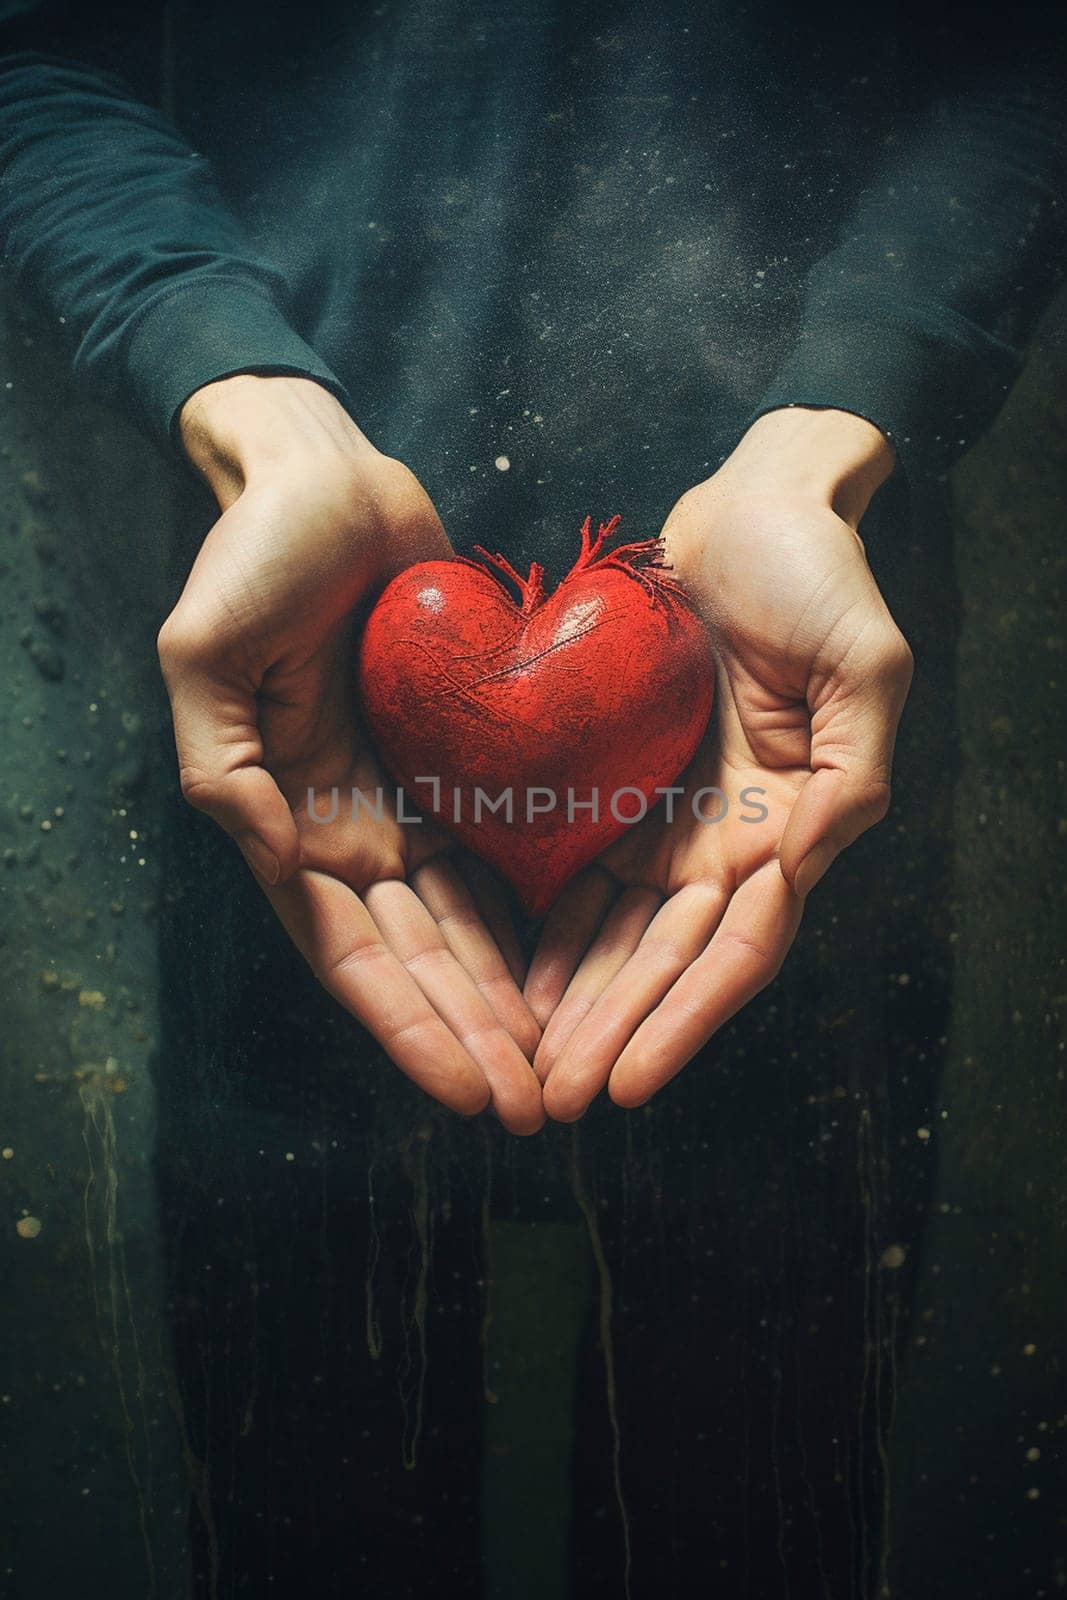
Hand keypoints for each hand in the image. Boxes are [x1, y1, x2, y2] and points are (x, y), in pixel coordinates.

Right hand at [158, 375, 542, 1132]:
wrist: (327, 479)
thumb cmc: (253, 555)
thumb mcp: (207, 654)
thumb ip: (227, 768)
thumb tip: (280, 861)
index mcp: (285, 821)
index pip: (351, 952)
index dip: (408, 1025)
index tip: (468, 1090)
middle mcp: (346, 828)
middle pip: (418, 957)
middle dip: (471, 1034)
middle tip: (534, 1104)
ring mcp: (406, 798)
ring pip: (464, 921)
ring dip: (505, 998)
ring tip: (559, 1063)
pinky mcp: (460, 758)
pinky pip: (499, 848)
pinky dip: (529, 912)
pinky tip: (572, 964)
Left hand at [525, 407, 911, 1119]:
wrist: (754, 507)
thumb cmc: (821, 576)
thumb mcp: (867, 666)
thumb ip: (851, 775)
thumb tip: (798, 869)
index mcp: (795, 827)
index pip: (738, 951)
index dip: (685, 1020)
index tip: (629, 1084)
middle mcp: (732, 840)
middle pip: (665, 960)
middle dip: (613, 1032)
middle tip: (553, 1100)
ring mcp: (675, 817)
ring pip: (617, 934)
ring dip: (576, 1003)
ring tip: (523, 1063)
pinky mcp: (624, 782)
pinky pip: (581, 870)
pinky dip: (549, 929)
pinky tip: (509, 977)